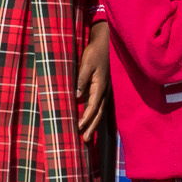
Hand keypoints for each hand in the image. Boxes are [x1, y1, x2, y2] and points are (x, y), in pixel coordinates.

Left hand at [76, 21, 110, 136]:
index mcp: (100, 86)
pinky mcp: (101, 87)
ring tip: (87, 136)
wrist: (104, 42)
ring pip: (99, 111)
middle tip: (84, 140)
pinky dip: (93, 115)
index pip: (93, 106)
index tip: (79, 127)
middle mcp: (104, 90)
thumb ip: (82, 79)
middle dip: (91, 126)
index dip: (86, 117)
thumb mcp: (86, 64)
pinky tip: (89, 121)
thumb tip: (77, 96)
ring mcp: (104, 90)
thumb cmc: (94, 52)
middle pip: (98, 113)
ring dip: (93, 124)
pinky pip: (98, 105)